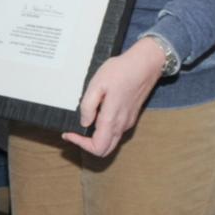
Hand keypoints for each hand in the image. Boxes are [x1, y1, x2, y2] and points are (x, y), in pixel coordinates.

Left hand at [62, 37, 167, 157]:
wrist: (145, 64)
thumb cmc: (120, 71)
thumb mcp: (97, 84)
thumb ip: (88, 106)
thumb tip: (84, 123)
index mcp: (112, 119)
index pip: (97, 147)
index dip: (80, 144)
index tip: (69, 133)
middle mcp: (122, 125)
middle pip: (105, 150)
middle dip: (87, 145)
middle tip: (74, 133)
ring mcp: (128, 122)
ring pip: (110, 142)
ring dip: (95, 138)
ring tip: (82, 123)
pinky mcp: (131, 117)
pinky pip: (115, 132)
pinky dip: (103, 132)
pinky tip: (96, 116)